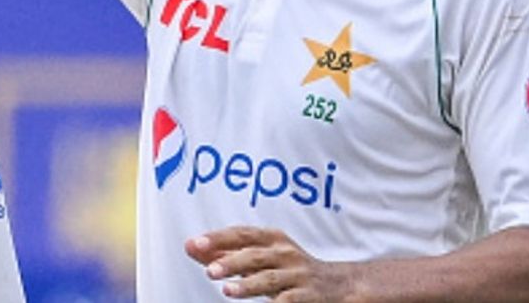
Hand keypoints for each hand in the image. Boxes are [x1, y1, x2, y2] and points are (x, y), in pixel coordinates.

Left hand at [188, 227, 360, 301]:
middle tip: (209, 271)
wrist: (338, 285)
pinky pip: (288, 301)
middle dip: (231, 262)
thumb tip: (190, 246)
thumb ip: (225, 252)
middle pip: (255, 256)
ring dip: (248, 285)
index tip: (195, 244)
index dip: (218, 238)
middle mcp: (286, 254)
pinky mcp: (308, 297)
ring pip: (270, 280)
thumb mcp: (260, 256)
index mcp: (272, 239)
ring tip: (228, 291)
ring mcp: (298, 275)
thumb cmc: (288, 268)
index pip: (242, 234)